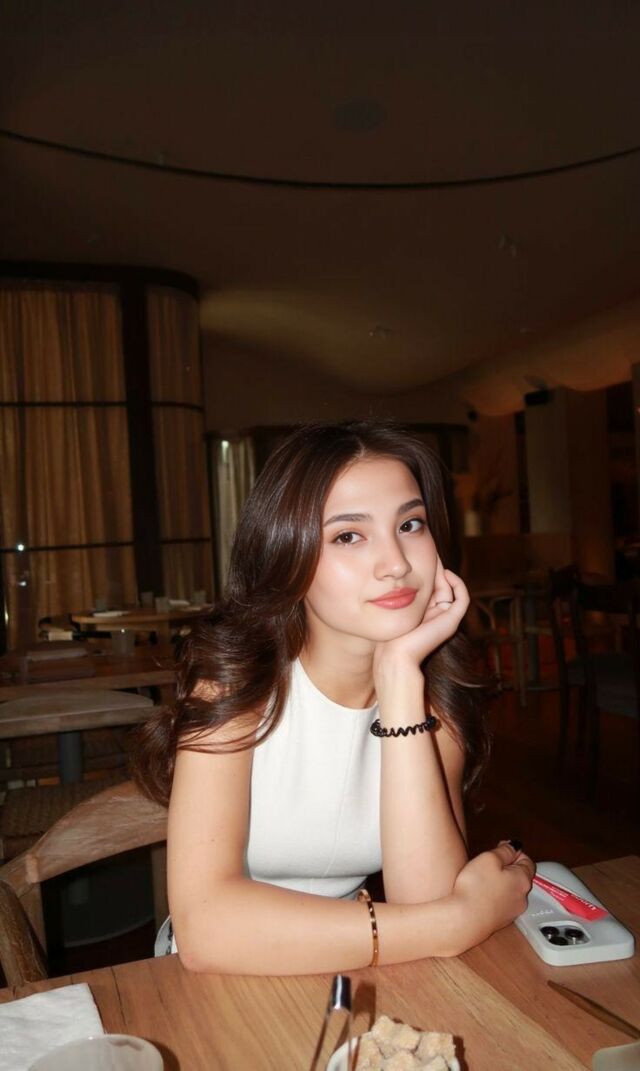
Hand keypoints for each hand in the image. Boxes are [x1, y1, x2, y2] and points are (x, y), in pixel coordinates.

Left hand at [372, 559, 469, 690]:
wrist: (394, 655)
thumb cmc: (387, 636)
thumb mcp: (392, 609)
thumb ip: (396, 596)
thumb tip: (389, 575)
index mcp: (424, 613)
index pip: (429, 586)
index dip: (426, 570)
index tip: (417, 554)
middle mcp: (436, 615)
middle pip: (441, 585)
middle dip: (435, 568)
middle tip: (429, 550)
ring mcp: (446, 619)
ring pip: (451, 588)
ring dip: (444, 572)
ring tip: (434, 557)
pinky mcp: (452, 621)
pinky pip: (462, 598)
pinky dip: (457, 583)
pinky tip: (445, 573)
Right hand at [448, 841, 534, 952]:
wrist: (465, 920)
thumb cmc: (476, 888)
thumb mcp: (489, 858)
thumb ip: (505, 851)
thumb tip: (515, 847)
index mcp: (522, 879)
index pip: (527, 860)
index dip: (514, 851)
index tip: (500, 847)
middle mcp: (522, 897)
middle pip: (519, 875)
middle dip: (507, 866)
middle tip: (488, 861)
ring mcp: (512, 911)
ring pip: (510, 889)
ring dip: (501, 881)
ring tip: (482, 877)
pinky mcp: (500, 921)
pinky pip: (501, 901)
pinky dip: (494, 894)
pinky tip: (480, 893)